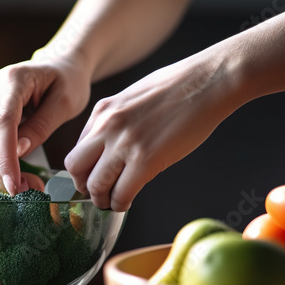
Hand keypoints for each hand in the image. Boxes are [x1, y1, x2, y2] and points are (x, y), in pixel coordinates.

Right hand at [0, 51, 91, 194]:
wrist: (59, 66)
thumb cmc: (67, 81)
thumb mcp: (65, 103)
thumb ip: (41, 126)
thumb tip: (18, 152)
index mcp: (13, 79)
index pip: (2, 123)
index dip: (5, 158)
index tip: (15, 185)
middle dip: (1, 170)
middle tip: (25, 192)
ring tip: (25, 185)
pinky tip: (15, 172)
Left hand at [64, 53, 239, 210]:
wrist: (208, 81)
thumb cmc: (179, 87)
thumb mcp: (133, 98)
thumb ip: (117, 122)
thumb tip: (111, 148)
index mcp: (102, 110)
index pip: (77, 148)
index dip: (84, 168)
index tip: (92, 177)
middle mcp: (106, 126)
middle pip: (75, 167)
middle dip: (84, 185)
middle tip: (97, 194)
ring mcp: (124, 143)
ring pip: (95, 185)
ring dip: (101, 199)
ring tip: (111, 202)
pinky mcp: (146, 160)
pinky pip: (122, 193)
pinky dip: (120, 204)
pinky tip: (126, 203)